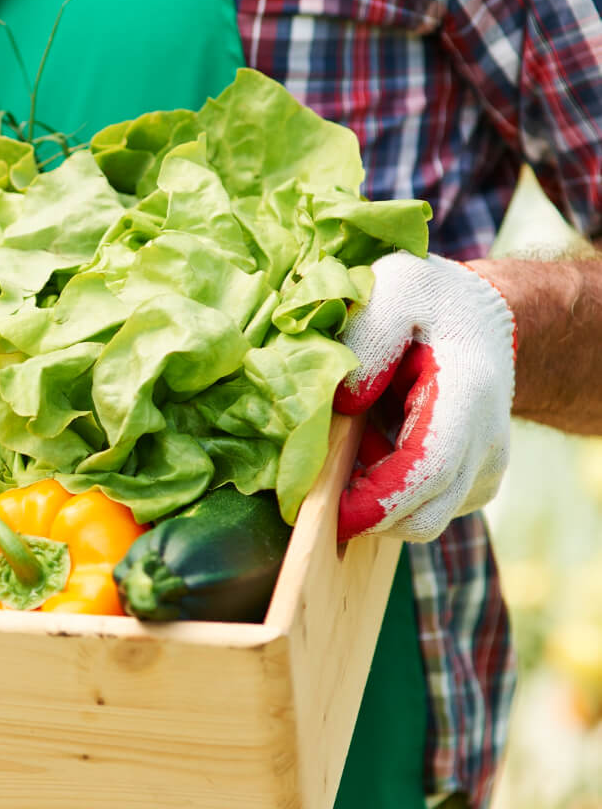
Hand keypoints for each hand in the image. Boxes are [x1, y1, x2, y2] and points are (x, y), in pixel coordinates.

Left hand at [333, 251, 515, 542]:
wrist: (481, 318)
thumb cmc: (430, 301)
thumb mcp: (396, 288)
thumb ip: (369, 337)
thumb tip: (344, 402)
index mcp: (467, 396)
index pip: (426, 471)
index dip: (374, 502)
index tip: (325, 513)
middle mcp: (486, 443)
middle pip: (423, 516)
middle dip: (363, 512)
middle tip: (321, 473)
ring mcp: (484, 469)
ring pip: (421, 519)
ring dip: (375, 498)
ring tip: (356, 438)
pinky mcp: (473, 484)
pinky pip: (424, 509)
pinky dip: (390, 493)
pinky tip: (374, 447)